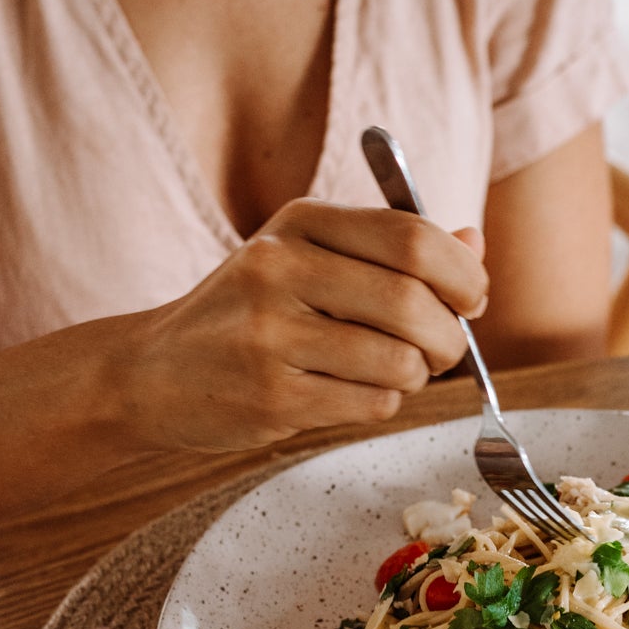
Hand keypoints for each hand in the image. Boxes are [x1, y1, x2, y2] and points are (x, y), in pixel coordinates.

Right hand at [121, 199, 488, 451]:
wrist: (153, 373)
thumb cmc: (248, 314)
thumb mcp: (308, 258)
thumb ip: (392, 250)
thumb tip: (475, 243)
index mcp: (299, 224)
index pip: (412, 238)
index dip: (463, 274)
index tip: (471, 298)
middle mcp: (280, 269)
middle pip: (413, 303)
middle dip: (450, 337)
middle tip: (444, 350)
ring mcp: (270, 336)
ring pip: (400, 362)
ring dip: (416, 376)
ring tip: (391, 372)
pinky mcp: (271, 398)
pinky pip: (372, 404)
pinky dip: (382, 403)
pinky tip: (351, 392)